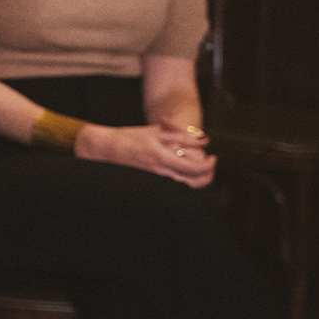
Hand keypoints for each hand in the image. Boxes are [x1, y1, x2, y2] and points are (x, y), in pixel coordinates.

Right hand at [76, 120, 214, 187]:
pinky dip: (184, 182)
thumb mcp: (156, 131)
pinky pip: (174, 186)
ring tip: (202, 172)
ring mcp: (155, 178)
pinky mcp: (150, 181)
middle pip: (193, 181)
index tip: (213, 158)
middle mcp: (160, 170)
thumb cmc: (130, 136)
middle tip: (210, 167)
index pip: (195, 166)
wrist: (106, 148)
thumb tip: (204, 140)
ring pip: (185, 186)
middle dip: (207, 175)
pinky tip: (186, 175)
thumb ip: (181, 135)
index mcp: (162, 155)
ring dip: (197, 180)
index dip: (208, 164)